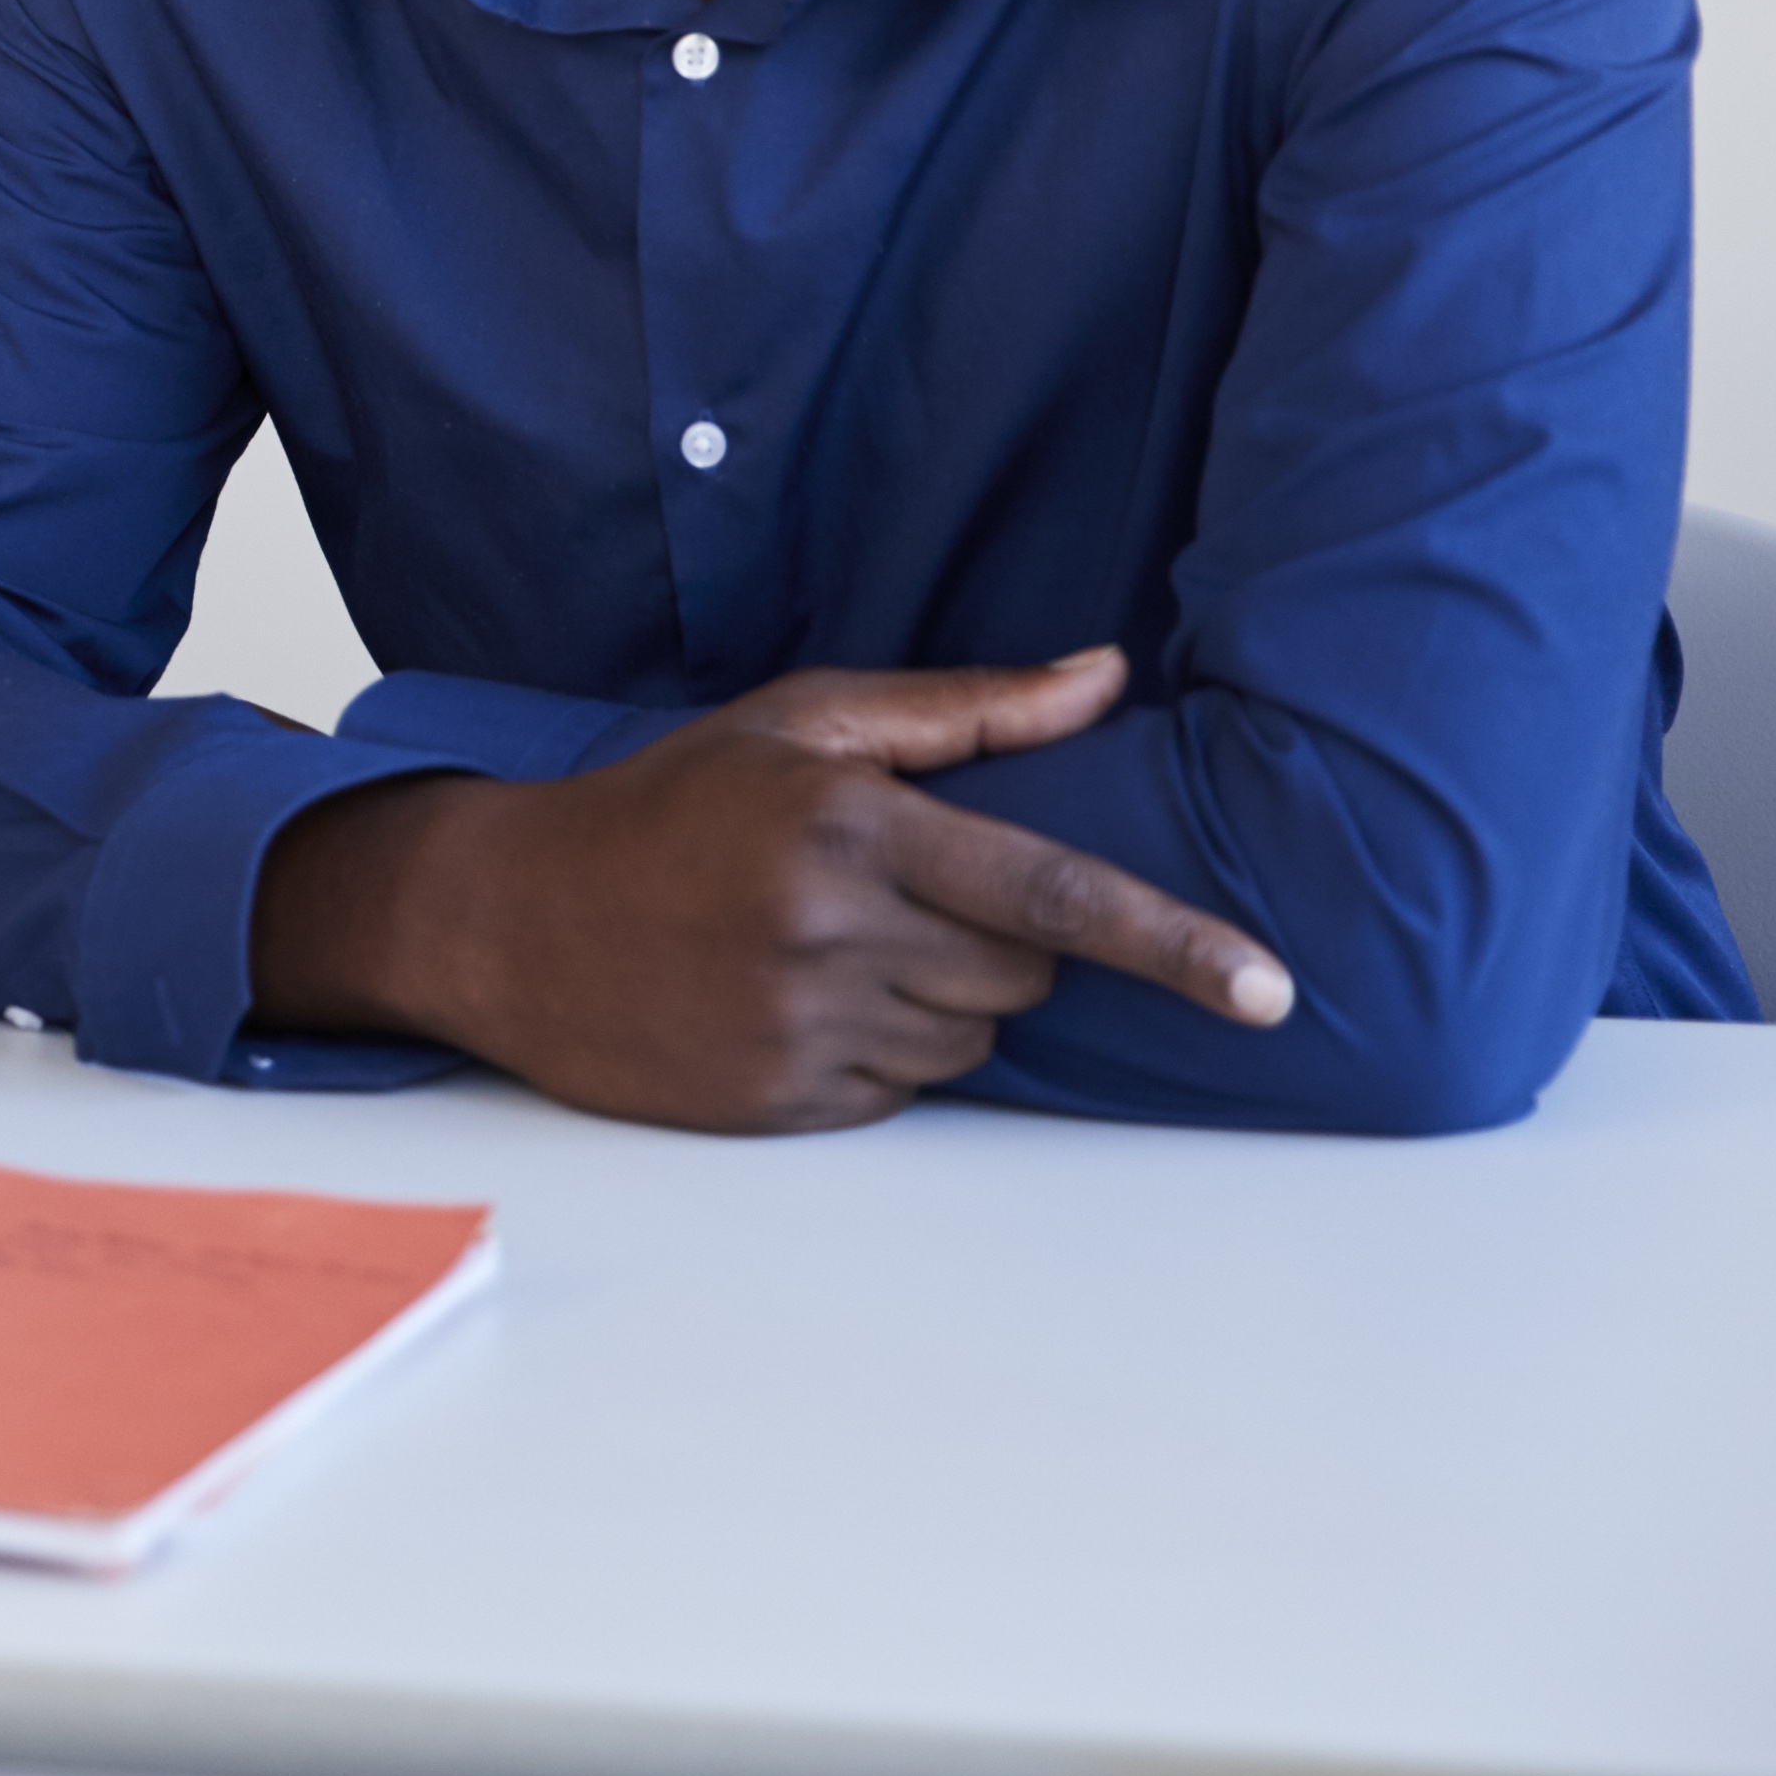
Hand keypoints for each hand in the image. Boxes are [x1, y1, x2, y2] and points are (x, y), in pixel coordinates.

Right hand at [251, 651, 1296, 1133]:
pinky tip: (797, 999)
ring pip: (973, 1043)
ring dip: (942, 1001)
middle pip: (1025, 976)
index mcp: (849, 823)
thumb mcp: (801, 719)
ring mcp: (803, 1027)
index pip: (1053, 894)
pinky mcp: (781, 1102)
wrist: (508, 918)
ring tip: (833, 945)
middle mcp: (831, 931)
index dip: (1173, 942)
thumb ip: (966, 708)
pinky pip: (906, 1092)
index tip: (1268, 988)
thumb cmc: (669, 803)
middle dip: (1002, 943)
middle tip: (901, 895)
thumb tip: (1107, 674)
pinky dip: (883, 1051)